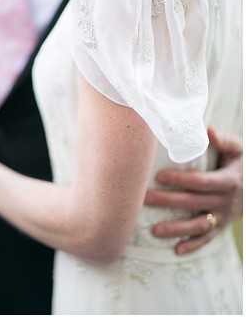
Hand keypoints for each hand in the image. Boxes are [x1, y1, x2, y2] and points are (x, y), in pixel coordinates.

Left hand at [145, 127, 241, 254]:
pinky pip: (207, 239)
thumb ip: (223, 140)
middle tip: (144, 198)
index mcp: (229, 181)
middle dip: (168, 201)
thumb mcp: (238, 149)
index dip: (181, 180)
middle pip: (194, 203)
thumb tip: (207, 130)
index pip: (202, 182)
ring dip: (176, 229)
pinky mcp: (221, 226)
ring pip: (198, 226)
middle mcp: (226, 201)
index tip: (159, 176)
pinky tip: (176, 250)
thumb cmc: (239, 163)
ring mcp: (223, 216)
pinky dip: (193, 246)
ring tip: (154, 230)